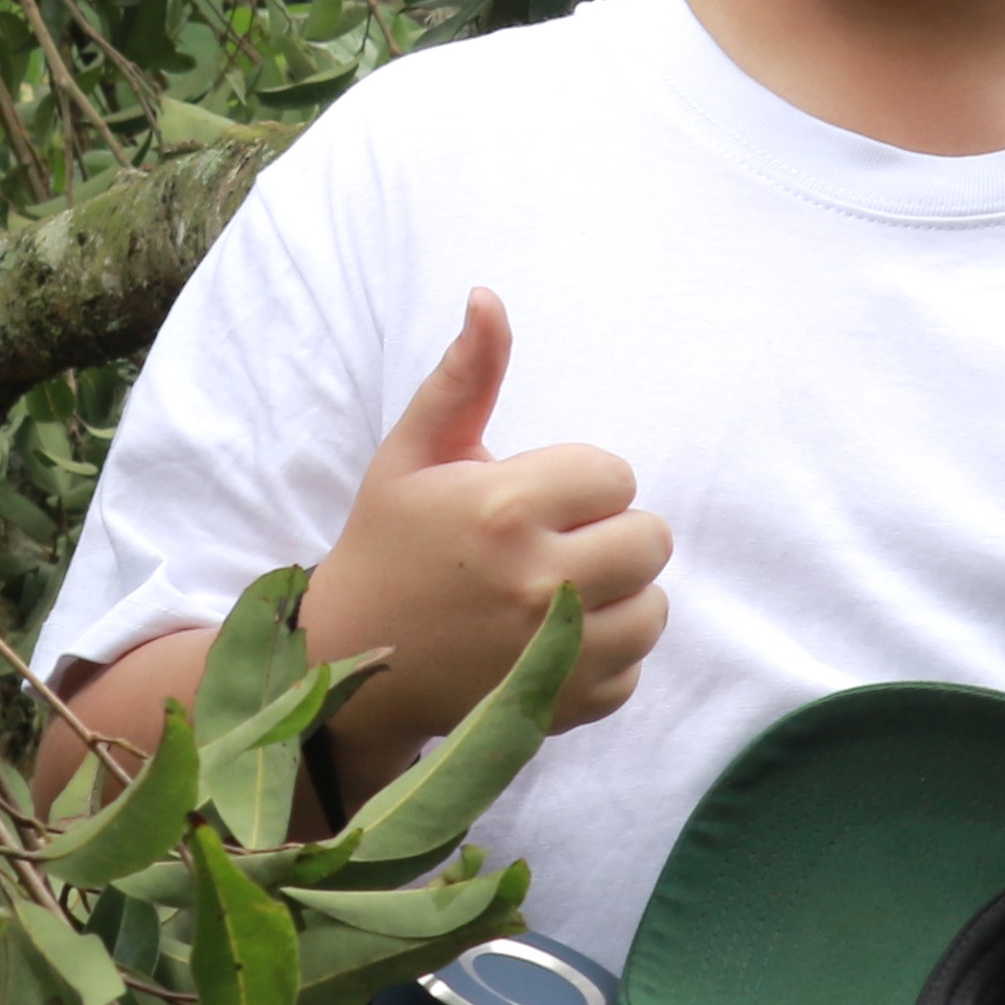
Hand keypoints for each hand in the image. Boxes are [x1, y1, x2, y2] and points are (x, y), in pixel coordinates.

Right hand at [293, 290, 668, 758]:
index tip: (535, 500)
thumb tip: (489, 296)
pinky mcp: (564, 707)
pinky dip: (603, 657)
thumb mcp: (411, 455)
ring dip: (618, 597)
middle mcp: (537, 582)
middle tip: (555, 544)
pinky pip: (633, 669)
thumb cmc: (385, 546)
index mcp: (504, 508)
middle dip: (609, 534)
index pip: (616, 475)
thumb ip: (463, 378)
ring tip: (560, 592)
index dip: (581, 483)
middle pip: (650, 539)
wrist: (350, 663)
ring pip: (653, 607)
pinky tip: (552, 643)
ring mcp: (554, 654)